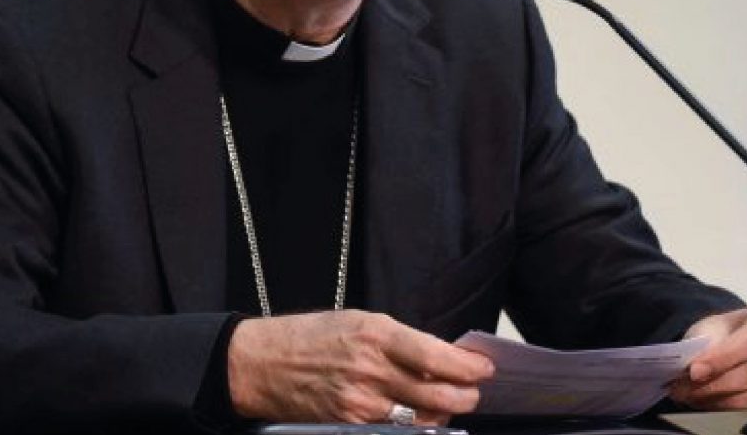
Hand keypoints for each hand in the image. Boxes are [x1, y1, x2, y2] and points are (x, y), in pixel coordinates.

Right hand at [227, 310, 495, 423]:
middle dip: (465, 395)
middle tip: (473, 391)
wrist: (263, 364)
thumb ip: (399, 341)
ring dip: (441, 412)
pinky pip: (396, 428)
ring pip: (422, 417)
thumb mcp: (358, 322)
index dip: (468, 366)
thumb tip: (439, 358)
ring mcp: (362, 401)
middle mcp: (372, 368)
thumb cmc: (309, 337)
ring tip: (446, 402)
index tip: (484, 367)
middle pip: (439, 393)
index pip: (438, 355)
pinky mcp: (351, 423)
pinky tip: (415, 414)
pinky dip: (412, 423)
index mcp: (376, 333)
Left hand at [669, 303, 746, 409]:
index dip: (726, 356)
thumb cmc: (729, 333)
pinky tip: (717, 406)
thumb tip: (695, 371)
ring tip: (698, 399)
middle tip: (690, 390)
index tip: (695, 370)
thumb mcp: (713, 328)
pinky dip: (739, 412)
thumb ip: (706, 345)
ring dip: (726, 401)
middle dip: (720, 383)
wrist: (741, 344)